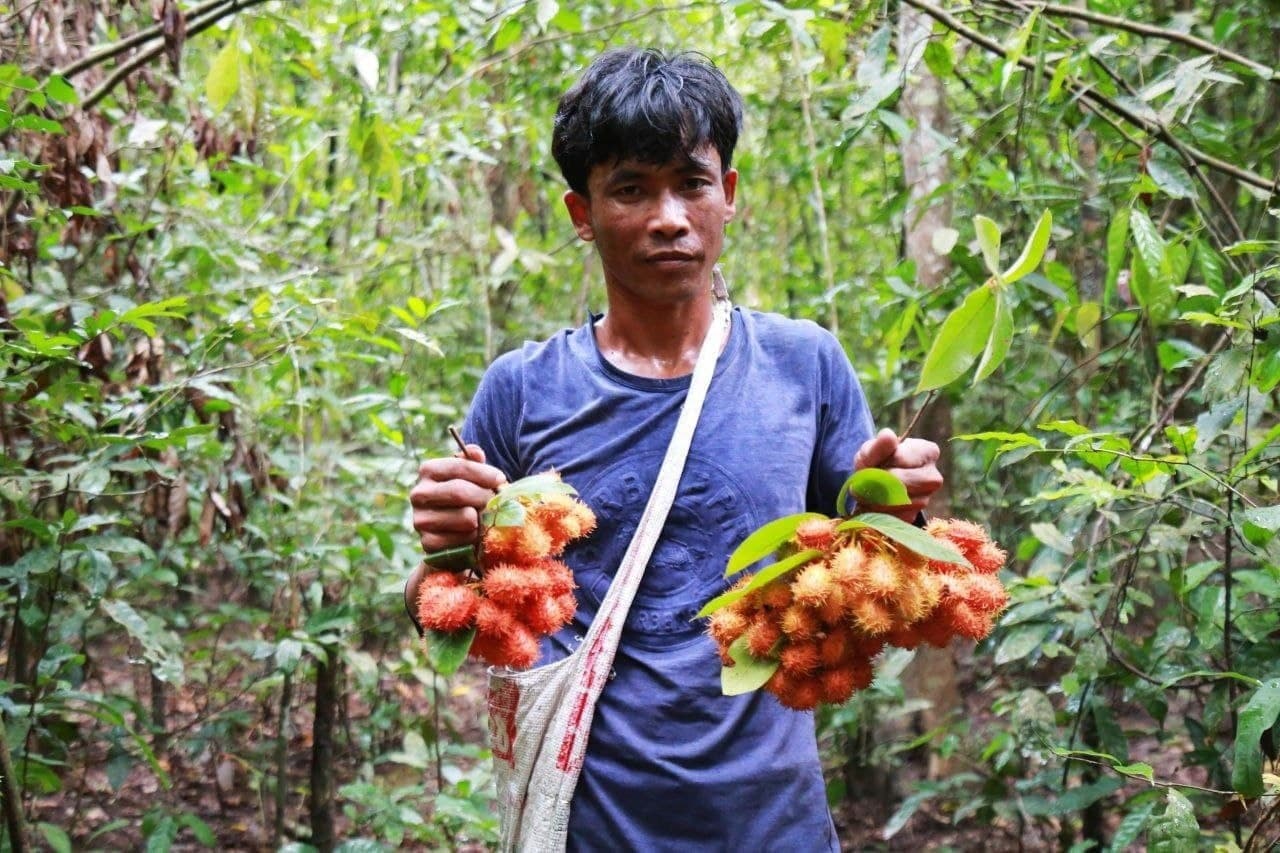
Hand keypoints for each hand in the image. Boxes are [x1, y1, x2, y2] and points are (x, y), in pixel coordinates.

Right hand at [405, 444, 506, 627]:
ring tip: (486, 518)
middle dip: (484, 497)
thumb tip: (475, 452)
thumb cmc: (467, 498)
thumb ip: (474, 463)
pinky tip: (476, 535)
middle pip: (459, 491)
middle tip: (497, 502)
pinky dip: (474, 539)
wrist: (455, 535)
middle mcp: (418, 493)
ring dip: (482, 519)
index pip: (458, 466)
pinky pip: (461, 540)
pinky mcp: (427, 543)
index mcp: (428, 470)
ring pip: (464, 517)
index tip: (501, 479)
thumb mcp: (471, 477)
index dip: (483, 473)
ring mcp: (420, 520)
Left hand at [853, 428, 943, 520]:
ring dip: (876, 500)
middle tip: (864, 482)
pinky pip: (893, 517)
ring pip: (897, 503)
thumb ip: (878, 445)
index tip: (871, 464)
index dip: (881, 463)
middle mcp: (934, 477)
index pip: (901, 459)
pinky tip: (873, 505)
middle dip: (878, 484)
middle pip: (901, 484)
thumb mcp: (871, 450)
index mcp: (928, 452)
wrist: (873, 483)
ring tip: (868, 492)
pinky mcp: (914, 516)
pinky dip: (878, 513)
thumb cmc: (876, 460)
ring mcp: (927, 499)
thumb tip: (888, 436)